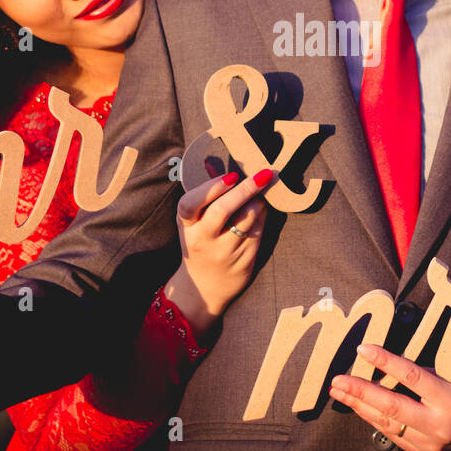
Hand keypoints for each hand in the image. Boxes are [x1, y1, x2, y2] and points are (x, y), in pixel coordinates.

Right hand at [165, 167, 276, 335]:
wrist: (204, 288)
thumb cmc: (200, 244)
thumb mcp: (193, 222)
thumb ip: (203, 193)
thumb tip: (210, 161)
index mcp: (186, 226)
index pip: (191, 204)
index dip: (212, 188)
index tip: (231, 176)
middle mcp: (203, 239)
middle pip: (222, 210)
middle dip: (245, 189)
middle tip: (263, 174)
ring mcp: (224, 252)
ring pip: (246, 218)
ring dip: (258, 200)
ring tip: (263, 190)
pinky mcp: (244, 259)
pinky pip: (258, 230)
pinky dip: (263, 214)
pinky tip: (264, 207)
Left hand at [327, 344, 450, 450]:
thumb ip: (427, 374)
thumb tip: (391, 366)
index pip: (412, 377)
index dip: (386, 361)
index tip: (364, 350)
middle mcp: (439, 424)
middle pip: (392, 406)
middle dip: (361, 392)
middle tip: (338, 380)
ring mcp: (430, 443)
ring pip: (387, 423)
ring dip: (360, 406)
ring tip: (340, 392)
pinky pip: (392, 435)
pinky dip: (373, 419)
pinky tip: (359, 407)